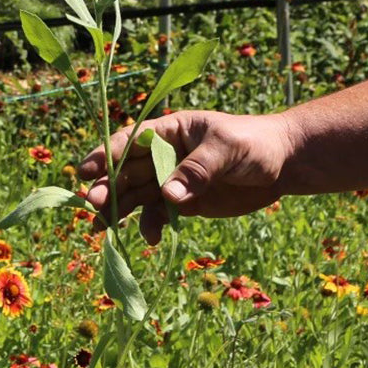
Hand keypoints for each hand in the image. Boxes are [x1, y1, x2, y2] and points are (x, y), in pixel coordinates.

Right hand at [77, 110, 294, 243]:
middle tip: (93, 205)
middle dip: (107, 186)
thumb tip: (168, 195)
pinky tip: (151, 238)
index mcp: (170, 130)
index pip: (131, 140)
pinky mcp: (183, 202)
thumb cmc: (254, 143)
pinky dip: (150, 225)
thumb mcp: (227, 149)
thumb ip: (198, 169)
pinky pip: (158, 214)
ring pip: (136, 194)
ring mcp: (171, 179)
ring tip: (99, 230)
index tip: (85, 171)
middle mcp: (164, 154)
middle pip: (126, 170)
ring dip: (118, 210)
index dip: (106, 154)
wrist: (282, 165)